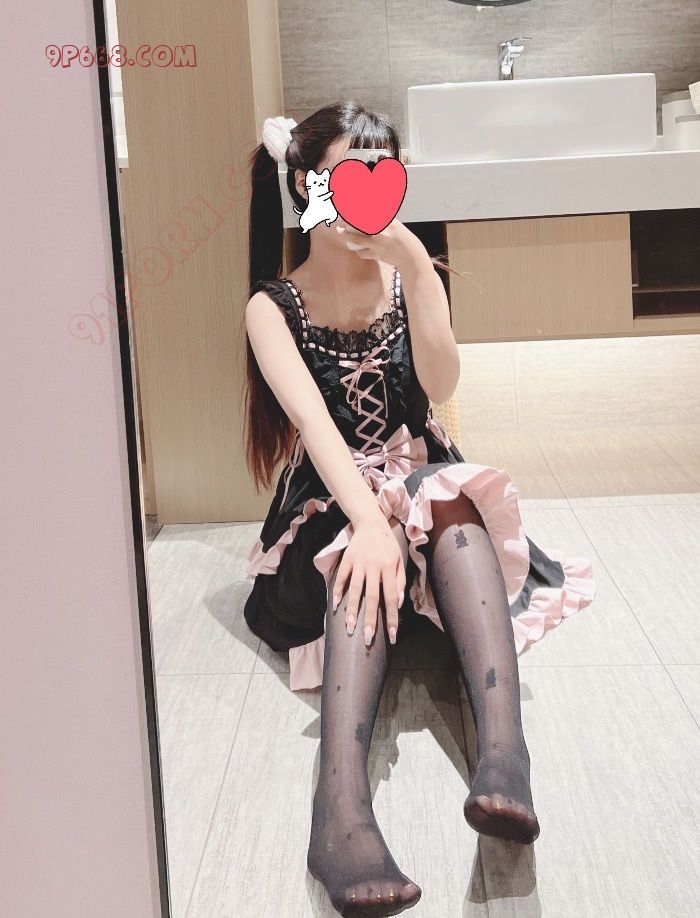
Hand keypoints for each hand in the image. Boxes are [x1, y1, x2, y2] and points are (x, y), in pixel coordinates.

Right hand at [332, 513, 405, 645]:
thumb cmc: (388, 545)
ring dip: (352, 609)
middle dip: (370, 619)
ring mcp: (358, 563)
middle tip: (367, 639)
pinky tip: (336, 606)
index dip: (392, 617)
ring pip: (354, 589)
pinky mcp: (347, 559)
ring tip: (349, 626)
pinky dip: (338, 591)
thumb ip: (400, 581)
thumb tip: (398, 603)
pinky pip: (341, 578)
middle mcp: (373, 566)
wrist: (371, 522)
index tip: (392, 635)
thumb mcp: (399, 560)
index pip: (391, 597)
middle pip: (372, 597)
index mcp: (389, 568)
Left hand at [335, 219, 430, 278]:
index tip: (347, 205)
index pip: (369, 213)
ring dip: (346, 235)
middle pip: (359, 225)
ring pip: (356, 240)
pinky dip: (358, 249)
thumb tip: (368, 212)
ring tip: (341, 232)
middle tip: (338, 218)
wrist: (410, 256)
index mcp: (387, 222)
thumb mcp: (394, 225)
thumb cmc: (402, 238)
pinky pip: (361, 252)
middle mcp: (381, 232)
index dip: (356, 210)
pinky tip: (356, 246)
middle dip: (347, 220)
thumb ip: (382, 219)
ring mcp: (377, 245)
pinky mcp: (376, 255)